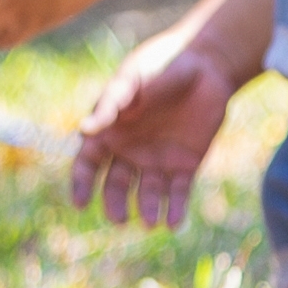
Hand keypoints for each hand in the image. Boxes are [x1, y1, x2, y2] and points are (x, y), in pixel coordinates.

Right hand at [70, 35, 238, 231]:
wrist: (206, 65)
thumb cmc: (161, 66)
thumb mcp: (132, 81)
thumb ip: (111, 105)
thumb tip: (84, 130)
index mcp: (110, 131)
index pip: (88, 163)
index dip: (81, 184)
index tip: (80, 203)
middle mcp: (130, 150)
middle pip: (115, 185)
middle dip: (114, 204)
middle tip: (119, 219)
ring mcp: (158, 159)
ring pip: (147, 193)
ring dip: (147, 209)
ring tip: (150, 222)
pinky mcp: (186, 164)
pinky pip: (178, 192)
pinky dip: (175, 209)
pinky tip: (174, 222)